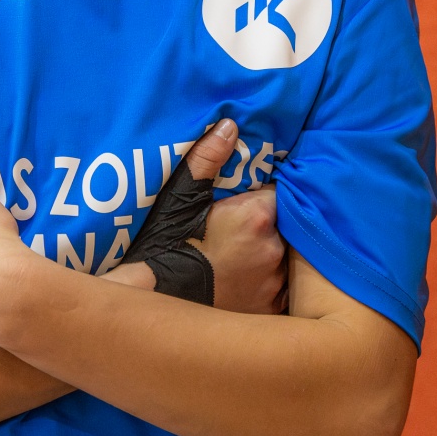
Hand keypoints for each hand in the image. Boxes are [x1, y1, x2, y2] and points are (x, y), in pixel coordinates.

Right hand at [105, 120, 287, 314]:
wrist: (152, 301)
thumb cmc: (165, 245)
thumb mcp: (180, 197)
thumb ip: (207, 158)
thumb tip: (229, 125)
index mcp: (258, 217)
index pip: (278, 195)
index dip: (262, 196)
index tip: (246, 200)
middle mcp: (274, 250)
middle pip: (284, 227)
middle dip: (268, 225)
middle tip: (239, 230)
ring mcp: (274, 284)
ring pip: (284, 258)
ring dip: (269, 255)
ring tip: (239, 257)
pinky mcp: (269, 310)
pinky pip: (281, 290)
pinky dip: (268, 284)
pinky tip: (245, 281)